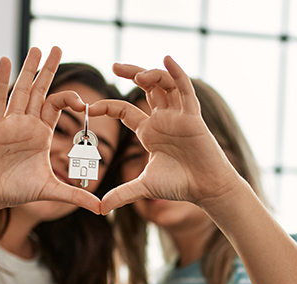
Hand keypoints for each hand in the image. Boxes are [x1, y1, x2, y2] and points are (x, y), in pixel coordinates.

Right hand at [0, 47, 100, 215]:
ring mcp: (9, 122)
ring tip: (37, 49)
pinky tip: (5, 61)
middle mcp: (26, 123)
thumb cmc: (16, 191)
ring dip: (28, 69)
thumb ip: (76, 196)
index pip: (57, 106)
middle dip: (49, 69)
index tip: (85, 104)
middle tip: (57, 48)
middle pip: (39, 90)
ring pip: (21, 90)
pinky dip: (1, 80)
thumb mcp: (51, 190)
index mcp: (41, 133)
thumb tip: (101, 209)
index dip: (71, 100)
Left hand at [90, 57, 241, 214]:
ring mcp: (178, 116)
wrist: (206, 189)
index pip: (125, 111)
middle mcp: (163, 120)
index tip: (90, 107)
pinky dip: (177, 73)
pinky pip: (185, 89)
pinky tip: (167, 59)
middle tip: (114, 65)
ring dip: (152, 74)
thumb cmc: (180, 186)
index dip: (107, 107)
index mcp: (150, 132)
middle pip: (147, 88)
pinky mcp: (193, 116)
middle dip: (131, 73)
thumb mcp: (144, 187)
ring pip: (165, 85)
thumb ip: (121, 194)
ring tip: (139, 74)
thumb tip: (99, 209)